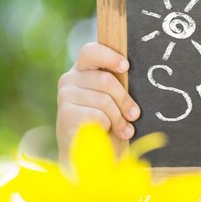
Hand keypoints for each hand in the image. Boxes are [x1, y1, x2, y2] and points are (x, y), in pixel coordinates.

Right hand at [56, 43, 139, 162]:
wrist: (83, 150)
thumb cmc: (103, 120)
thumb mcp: (111, 98)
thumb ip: (117, 86)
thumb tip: (135, 79)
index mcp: (83, 69)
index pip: (91, 51)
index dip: (109, 57)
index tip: (126, 66)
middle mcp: (70, 78)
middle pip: (106, 80)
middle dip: (124, 100)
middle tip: (135, 114)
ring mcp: (65, 95)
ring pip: (104, 101)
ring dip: (119, 118)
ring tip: (125, 129)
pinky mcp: (65, 114)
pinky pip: (97, 116)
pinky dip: (106, 126)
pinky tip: (105, 132)